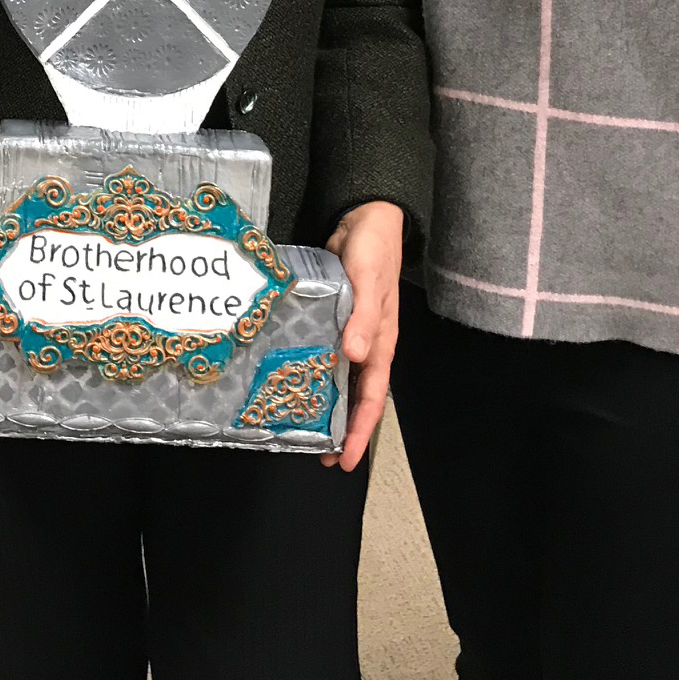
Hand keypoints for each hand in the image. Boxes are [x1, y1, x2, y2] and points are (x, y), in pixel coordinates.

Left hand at [320, 200, 403, 471]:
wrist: (364, 218)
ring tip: (307, 430)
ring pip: (341, 380)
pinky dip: (316, 373)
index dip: (359, 430)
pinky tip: (297, 382)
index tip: (346, 460)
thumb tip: (355, 355)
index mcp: (382, 342)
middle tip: (321, 458)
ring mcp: (351, 333)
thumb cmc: (372, 250)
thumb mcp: (369, 280)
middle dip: (342, 429)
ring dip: (328, 405)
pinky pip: (325, 355)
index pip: (372, 397)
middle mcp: (367, 345)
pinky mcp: (334, 319)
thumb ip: (363, 316)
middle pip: (357, 396)